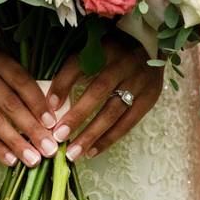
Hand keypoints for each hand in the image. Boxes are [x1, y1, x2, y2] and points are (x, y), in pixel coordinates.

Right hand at [0, 45, 57, 167]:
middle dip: (33, 128)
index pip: (21, 80)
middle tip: (50, 148)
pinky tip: (9, 159)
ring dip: (17, 142)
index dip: (38, 103)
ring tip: (33, 159)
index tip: (53, 124)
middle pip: (10, 102)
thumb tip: (45, 118)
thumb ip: (12, 87)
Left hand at [47, 37, 162, 161]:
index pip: (79, 64)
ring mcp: (139, 81)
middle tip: (59, 137)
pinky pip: (128, 122)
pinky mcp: (149, 97)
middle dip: (77, 115)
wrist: (150, 47)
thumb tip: (51, 102)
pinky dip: (109, 138)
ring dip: (92, 134)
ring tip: (74, 153)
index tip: (49, 106)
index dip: (63, 84)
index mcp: (104, 48)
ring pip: (113, 111)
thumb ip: (73, 71)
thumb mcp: (92, 51)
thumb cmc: (113, 52)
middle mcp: (123, 63)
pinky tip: (93, 151)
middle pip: (98, 90)